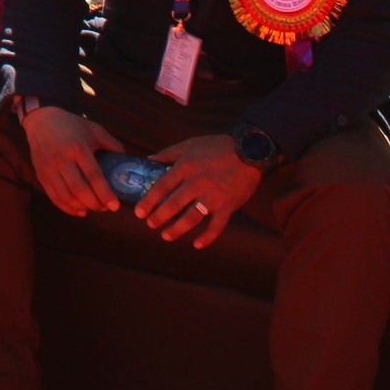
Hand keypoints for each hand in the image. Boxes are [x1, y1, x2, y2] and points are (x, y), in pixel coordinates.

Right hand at [23, 104, 127, 217]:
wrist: (41, 120)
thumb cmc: (72, 126)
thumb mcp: (95, 130)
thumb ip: (113, 145)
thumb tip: (127, 163)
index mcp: (78, 148)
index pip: (94, 176)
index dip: (105, 193)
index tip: (115, 206)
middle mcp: (62, 160)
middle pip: (79, 190)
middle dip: (95, 204)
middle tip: (106, 208)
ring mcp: (50, 169)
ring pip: (66, 196)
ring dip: (82, 207)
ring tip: (94, 208)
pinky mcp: (42, 175)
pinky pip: (54, 197)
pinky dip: (68, 208)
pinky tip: (80, 210)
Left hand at [136, 134, 263, 248]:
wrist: (249, 150)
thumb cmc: (216, 146)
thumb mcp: (189, 144)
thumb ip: (168, 153)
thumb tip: (148, 160)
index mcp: (185, 168)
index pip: (162, 187)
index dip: (149, 201)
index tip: (139, 212)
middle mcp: (197, 183)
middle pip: (174, 204)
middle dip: (159, 217)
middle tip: (150, 225)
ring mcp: (213, 197)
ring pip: (192, 218)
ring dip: (177, 229)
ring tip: (166, 236)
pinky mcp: (228, 206)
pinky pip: (217, 226)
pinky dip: (207, 238)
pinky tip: (197, 244)